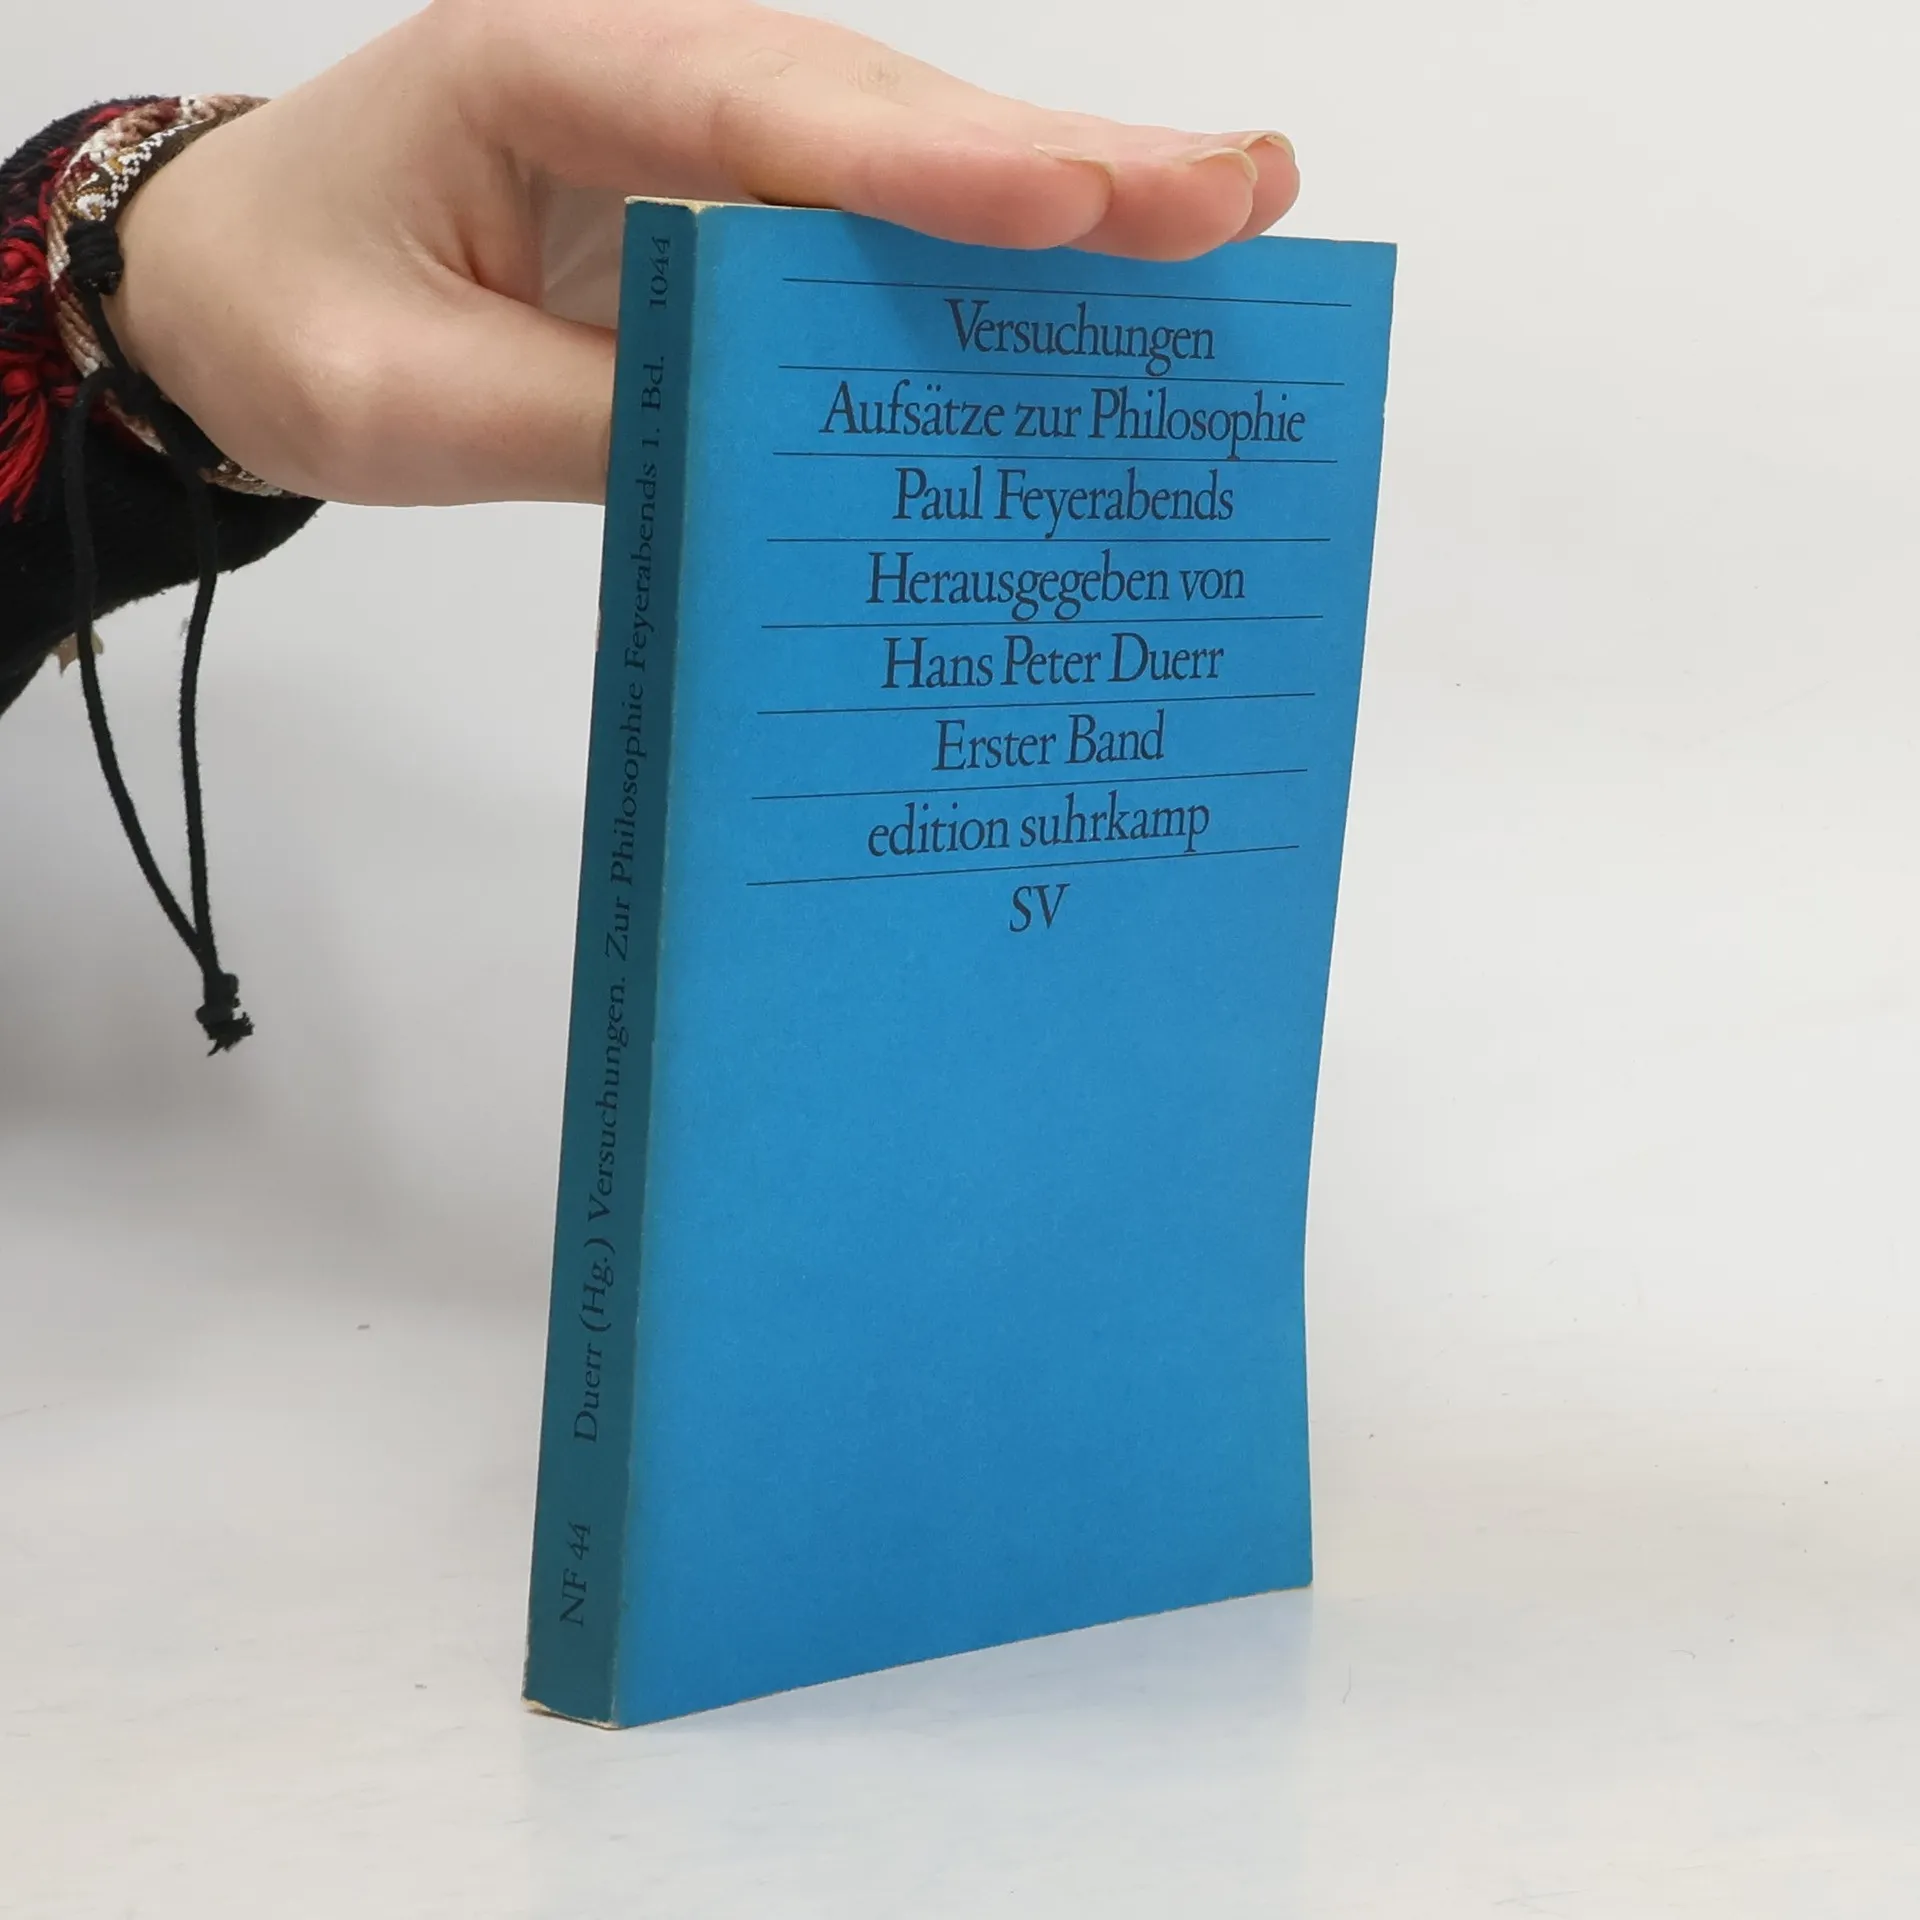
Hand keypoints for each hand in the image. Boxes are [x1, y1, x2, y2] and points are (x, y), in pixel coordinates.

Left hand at [107, 0, 1299, 506]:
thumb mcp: (405, 403)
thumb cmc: (298, 316)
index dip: (926, 168)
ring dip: (1065, 191)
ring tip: (1230, 212)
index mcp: (546, 67)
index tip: (1077, 209)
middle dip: (1062, 163)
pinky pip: (876, 215)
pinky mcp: (733, 195)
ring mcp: (704, 124)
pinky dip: (993, 249)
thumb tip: (787, 465)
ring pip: (905, 147)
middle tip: (1240, 195)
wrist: (240, 282)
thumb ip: (593, 421)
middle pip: (878, 108)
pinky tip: (1109, 262)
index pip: (756, 113)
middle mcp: (652, 64)